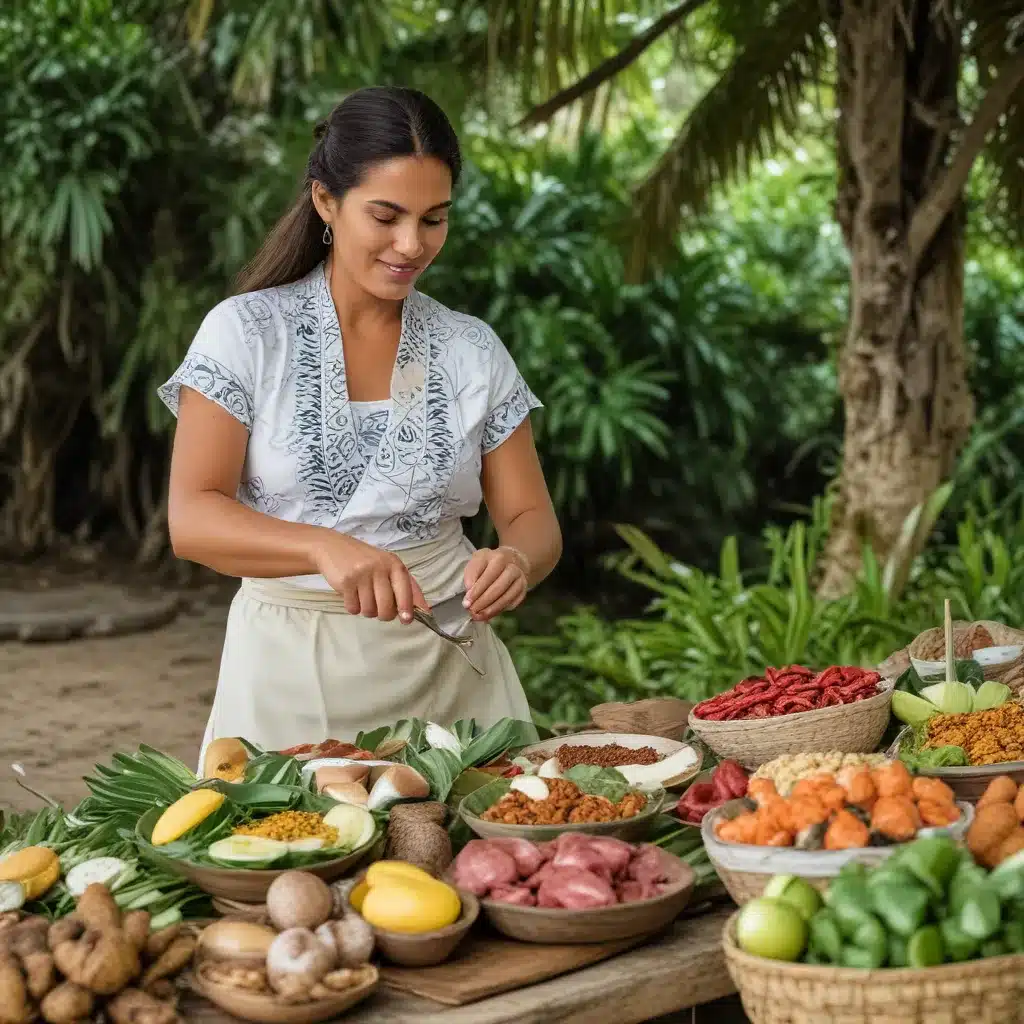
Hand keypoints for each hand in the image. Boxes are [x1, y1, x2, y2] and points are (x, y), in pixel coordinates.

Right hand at [313, 533, 427, 622]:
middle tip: (379, 610)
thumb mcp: (387, 566)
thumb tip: (425, 610)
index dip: (407, 607)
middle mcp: (380, 567)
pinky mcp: (346, 581)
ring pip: (369, 611)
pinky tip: (352, 595)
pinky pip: (353, 608)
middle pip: (387, 607)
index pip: (406, 590)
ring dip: (367, 611)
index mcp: (394, 564)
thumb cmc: (365, 561)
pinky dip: (353, 607)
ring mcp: (362, 574)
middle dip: (384, 615)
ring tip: (363, 598)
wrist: (333, 547)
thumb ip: (405, 586)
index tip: (406, 620)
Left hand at [463, 546, 528, 621]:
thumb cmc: (490, 563)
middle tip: (472, 611)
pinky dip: (500, 610)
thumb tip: (469, 592)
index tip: (466, 602)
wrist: (513, 560)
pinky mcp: (523, 590)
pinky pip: (512, 603)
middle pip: (498, 588)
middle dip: (483, 602)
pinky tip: (489, 614)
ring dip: (491, 609)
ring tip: (479, 616)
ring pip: (506, 597)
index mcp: (498, 558)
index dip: (476, 591)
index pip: (487, 576)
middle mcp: (512, 568)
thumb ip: (471, 575)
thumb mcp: (477, 561)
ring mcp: (520, 580)